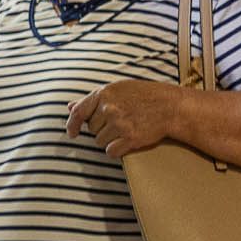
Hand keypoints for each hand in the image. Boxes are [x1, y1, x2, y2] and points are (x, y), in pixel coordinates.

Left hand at [66, 79, 183, 156]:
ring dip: (110, 140)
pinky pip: (111, 152)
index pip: (78, 113)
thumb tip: (69, 107)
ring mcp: (119, 124)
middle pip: (92, 130)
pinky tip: (128, 141)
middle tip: (120, 122)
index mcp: (104, 93)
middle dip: (102, 129)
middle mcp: (109, 109)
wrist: (171, 106)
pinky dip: (117, 150)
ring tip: (126, 129)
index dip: (72, 125)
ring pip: (100, 142)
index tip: (72, 133)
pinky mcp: (130, 138)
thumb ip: (92, 99)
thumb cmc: (144, 96)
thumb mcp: (118, 89)